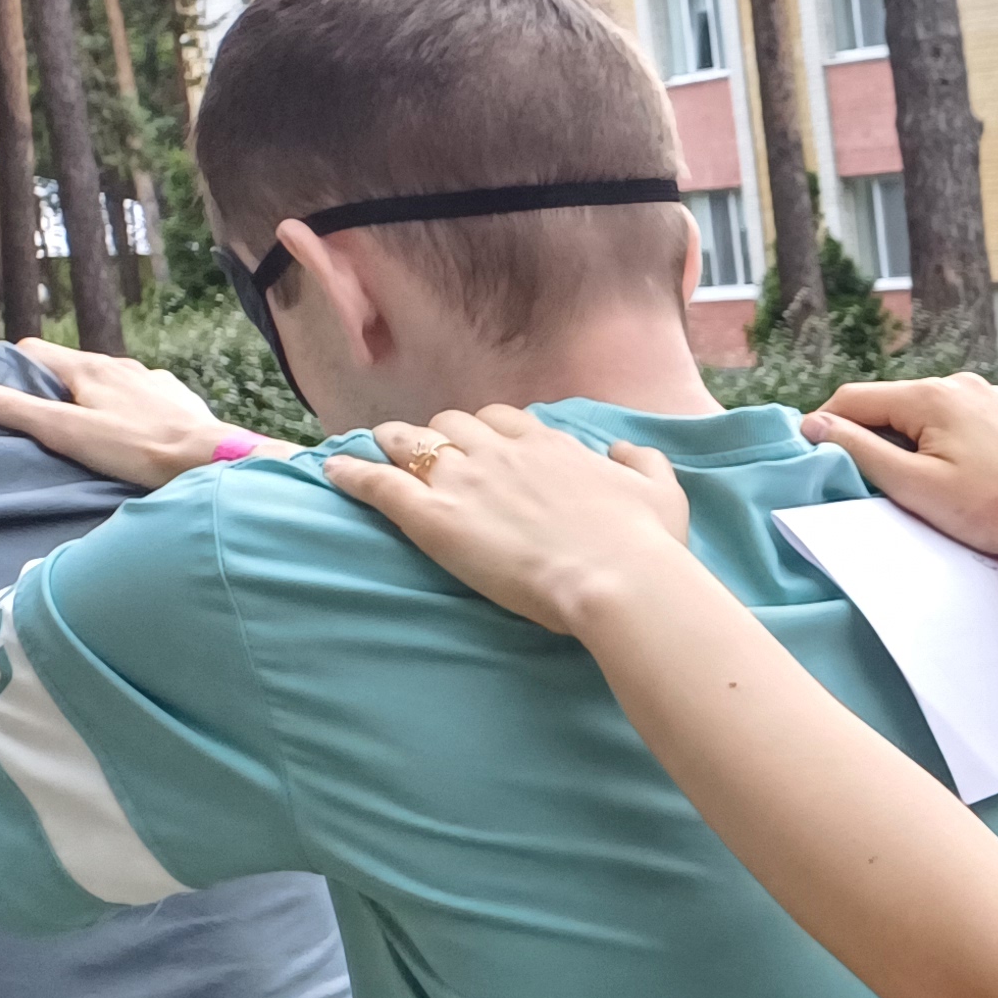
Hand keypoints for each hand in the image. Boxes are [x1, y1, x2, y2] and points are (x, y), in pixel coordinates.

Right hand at [0, 337, 239, 488]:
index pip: (33, 350)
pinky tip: (130, 437)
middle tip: (39, 421)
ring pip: (109, 384)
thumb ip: (8, 408)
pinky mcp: (180, 402)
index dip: (9, 368)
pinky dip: (127, 412)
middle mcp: (123, 366)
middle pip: (70, 367)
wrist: (215, 459)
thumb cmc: (138, 448)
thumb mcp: (62, 430)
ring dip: (90, 401)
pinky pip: (143, 400)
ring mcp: (155, 383)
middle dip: (49, 388)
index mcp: (89, 367)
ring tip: (85, 434)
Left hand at [320, 406, 695, 635]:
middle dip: (439, 436)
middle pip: (452, 424)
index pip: (503, 419)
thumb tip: (623, 451)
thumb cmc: (646, 543)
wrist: (618, 578)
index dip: (489, 431)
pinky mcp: (433, 518)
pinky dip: (353, 474)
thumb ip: (641, 462)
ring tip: (378, 454)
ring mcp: (464, 481)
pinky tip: (334, 473)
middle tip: (431, 457)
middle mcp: (501, 452)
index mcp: (549, 446)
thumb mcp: (663, 491)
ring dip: (394, 445)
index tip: (485, 448)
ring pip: (410, 441)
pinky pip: (379, 483)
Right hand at [795, 373, 997, 556]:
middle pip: (888, 405)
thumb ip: (859, 451)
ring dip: (905, 442)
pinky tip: (952, 475)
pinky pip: (953, 420)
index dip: (825, 428)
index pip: (852, 399)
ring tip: (916, 484)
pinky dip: (938, 442)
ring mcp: (986, 394)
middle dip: (870, 439)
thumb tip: (812, 424)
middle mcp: (958, 382)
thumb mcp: (915, 486)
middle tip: (870, 484)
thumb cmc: (990, 509)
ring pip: (920, 414)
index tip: (814, 461)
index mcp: (931, 394)